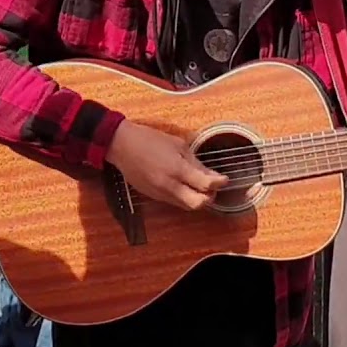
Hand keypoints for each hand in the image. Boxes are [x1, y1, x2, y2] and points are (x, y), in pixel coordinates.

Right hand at [104, 121, 226, 211]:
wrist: (121, 146)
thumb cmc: (149, 139)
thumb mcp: (177, 145)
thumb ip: (195, 162)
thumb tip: (211, 174)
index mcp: (177, 169)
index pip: (206, 184)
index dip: (219, 183)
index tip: (224, 179)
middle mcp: (169, 185)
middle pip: (198, 204)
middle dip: (209, 197)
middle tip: (211, 187)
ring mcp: (160, 193)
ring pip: (186, 206)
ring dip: (196, 199)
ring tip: (197, 185)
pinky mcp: (153, 196)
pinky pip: (174, 202)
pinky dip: (183, 197)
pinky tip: (182, 185)